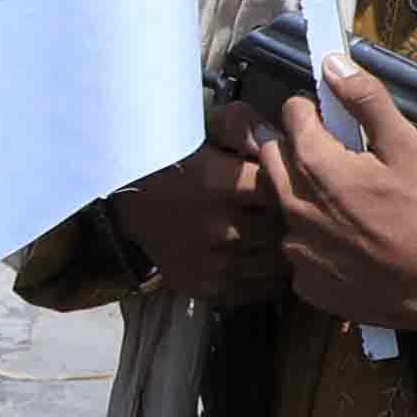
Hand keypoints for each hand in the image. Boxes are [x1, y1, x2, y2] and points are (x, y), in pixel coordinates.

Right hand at [106, 131, 291, 304]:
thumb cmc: (169, 158)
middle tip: (295, 214)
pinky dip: (266, 278)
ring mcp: (211, 263)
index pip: (281, 189)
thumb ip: (244, 126)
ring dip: (282, 252)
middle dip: (291, 222)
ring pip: (274, 265)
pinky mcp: (204, 287)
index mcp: (219, 183)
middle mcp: (217, 228)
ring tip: (282, 238)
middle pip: (282, 231)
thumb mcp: (202, 127)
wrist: (121, 200)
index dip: (292, 187)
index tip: (293, 184)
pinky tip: (263, 260)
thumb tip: (281, 138)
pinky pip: (255, 290)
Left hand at [251, 62, 416, 358]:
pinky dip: (315, 240)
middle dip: (296, 147)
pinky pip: (299, 249)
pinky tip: (348, 242)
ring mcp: (296, 249)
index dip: (311, 110)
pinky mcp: (305, 283)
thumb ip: (367, 100)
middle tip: (335, 154)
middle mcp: (293, 207)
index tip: (332, 119)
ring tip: (346, 203)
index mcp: (315, 167)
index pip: (290, 116)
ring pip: (283, 206)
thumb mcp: (407, 147)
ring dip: (303, 195)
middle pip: (273, 158)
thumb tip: (334, 64)